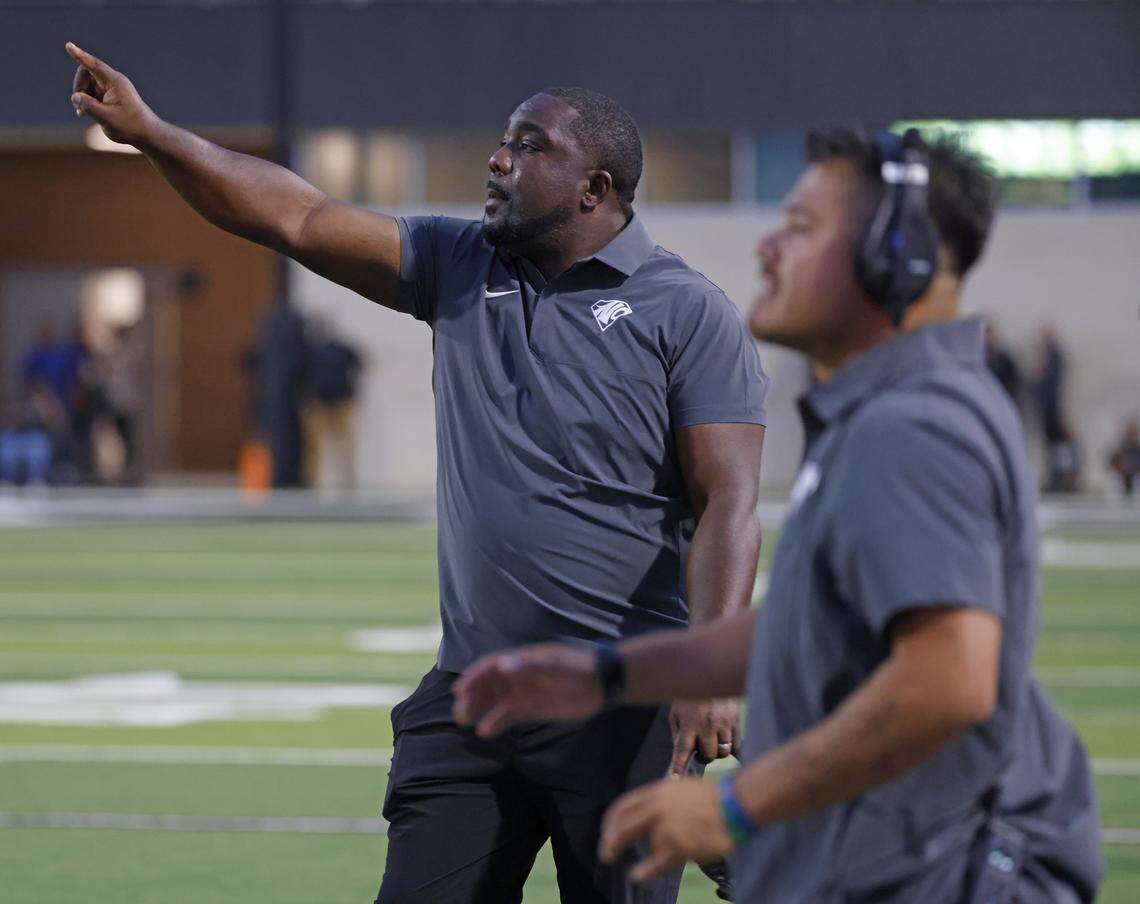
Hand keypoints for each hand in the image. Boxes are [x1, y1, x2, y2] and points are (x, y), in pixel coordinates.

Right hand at [66, 42, 157, 146]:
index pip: (94, 65)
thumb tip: (75, 96)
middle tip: (78, 105)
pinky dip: (87, 102)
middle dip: (79, 87)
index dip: (80, 56)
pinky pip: (92, 93)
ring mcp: (112, 89)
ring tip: (82, 114)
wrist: (148, 135)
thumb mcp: (106, 118)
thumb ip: (88, 106)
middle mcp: (113, 82)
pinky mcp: (110, 97)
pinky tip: (85, 114)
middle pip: (86, 74)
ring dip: (82, 97)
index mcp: (115, 82)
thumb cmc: (131, 126)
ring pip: (88, 85)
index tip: (69, 45)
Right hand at [453, 643, 603, 736]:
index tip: (459, 690)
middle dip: (472, 696)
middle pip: (489, 685)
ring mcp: (525, 692)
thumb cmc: (578, 667)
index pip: (492, 666)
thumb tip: (503, 666)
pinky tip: (485, 731)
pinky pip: (510, 716)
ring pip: (495, 701)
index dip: (474, 676)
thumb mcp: (555, 665)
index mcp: (522, 660)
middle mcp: (519, 676)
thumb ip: (530, 666)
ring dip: (479, 709)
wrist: (602, 683)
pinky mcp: (533, 708)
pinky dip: (496, 722)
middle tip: (459, 711)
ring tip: (465, 721)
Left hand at [599, 777, 733, 882]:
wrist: (735, 802)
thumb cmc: (712, 796)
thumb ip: (660, 799)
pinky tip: (637, 876)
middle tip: (606, 853)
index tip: (607, 832)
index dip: (611, 822)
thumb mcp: (678, 787)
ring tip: (672, 851)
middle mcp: (658, 807)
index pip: (623, 806)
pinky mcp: (680, 845)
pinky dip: (645, 871)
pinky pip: (657, 862)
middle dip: (611, 842)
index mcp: (657, 791)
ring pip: (649, 846)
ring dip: (656, 851)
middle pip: (623, 826)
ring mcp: (668, 826)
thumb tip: (645, 814)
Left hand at [668, 698, 738, 774]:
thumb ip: (678, 735)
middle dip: (704, 757)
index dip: (678, 767)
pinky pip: (736, 744)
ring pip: (724, 752)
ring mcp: (723, 723)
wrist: (709, 674)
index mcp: (689, 723)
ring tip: (712, 741)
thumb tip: (681, 755)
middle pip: (709, 756)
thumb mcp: (676, 713)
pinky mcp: (736, 720)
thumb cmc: (689, 696)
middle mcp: (707, 725)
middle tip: (701, 750)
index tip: (674, 779)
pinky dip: (731, 745)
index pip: (681, 751)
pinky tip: (725, 738)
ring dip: (717, 751)